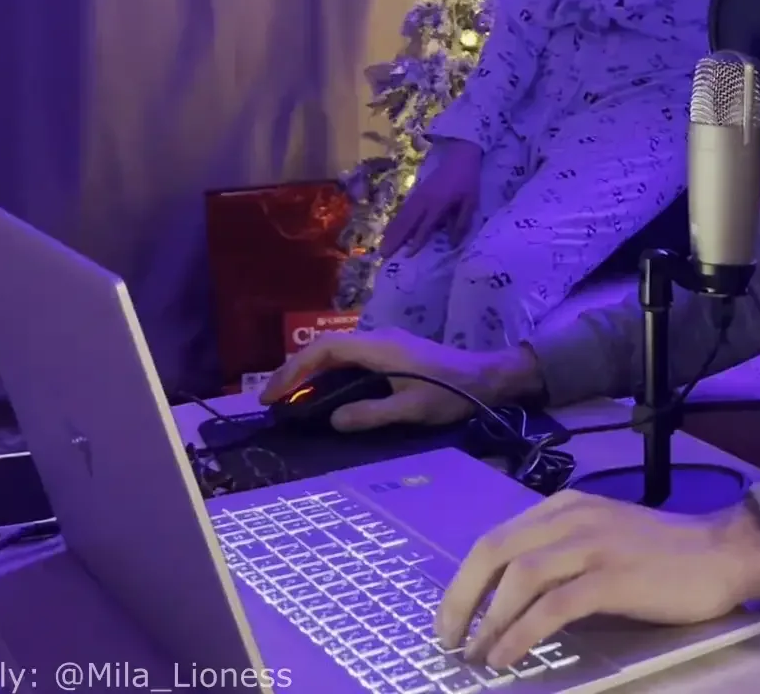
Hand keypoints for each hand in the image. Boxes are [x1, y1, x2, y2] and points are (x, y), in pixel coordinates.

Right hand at [258, 327, 534, 429]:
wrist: (488, 377)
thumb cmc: (452, 392)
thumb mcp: (412, 409)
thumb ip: (372, 413)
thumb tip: (332, 419)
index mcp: (378, 348)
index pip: (324, 351)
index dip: (294, 370)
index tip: (272, 394)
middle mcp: (378, 340)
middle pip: (326, 349)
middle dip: (295, 371)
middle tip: (271, 400)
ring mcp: (386, 344)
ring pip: (337, 353)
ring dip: (311, 372)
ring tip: (289, 398)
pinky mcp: (393, 353)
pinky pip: (351, 359)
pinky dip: (329, 373)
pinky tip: (323, 393)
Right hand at [381, 139, 483, 256]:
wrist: (459, 156)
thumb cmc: (467, 181)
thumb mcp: (471, 202)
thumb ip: (461, 222)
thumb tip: (452, 243)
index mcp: (438, 204)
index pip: (425, 226)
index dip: (416, 241)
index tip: (407, 256)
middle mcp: (424, 201)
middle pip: (407, 222)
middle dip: (395, 239)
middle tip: (383, 254)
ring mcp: (418, 196)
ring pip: (401, 216)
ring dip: (391, 231)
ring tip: (381, 245)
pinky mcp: (416, 192)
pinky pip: (402, 209)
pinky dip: (394, 221)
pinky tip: (388, 230)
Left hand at [437, 492, 759, 667]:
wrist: (722, 553)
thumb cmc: (664, 553)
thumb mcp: (602, 536)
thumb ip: (561, 551)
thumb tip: (509, 596)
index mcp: (566, 507)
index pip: (496, 539)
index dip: (464, 582)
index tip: (451, 617)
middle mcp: (573, 518)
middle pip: (495, 553)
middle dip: (462, 599)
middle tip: (448, 638)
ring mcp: (594, 546)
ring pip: (520, 578)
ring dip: (489, 620)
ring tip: (477, 654)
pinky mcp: (613, 578)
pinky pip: (553, 607)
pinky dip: (521, 633)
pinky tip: (508, 655)